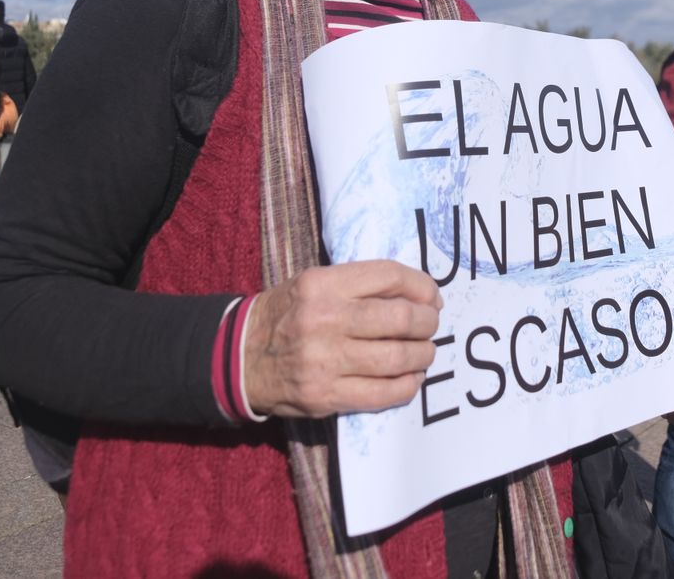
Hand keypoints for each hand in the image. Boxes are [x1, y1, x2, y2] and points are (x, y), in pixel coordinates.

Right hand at [244, 260, 441, 418]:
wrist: (241, 357)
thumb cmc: (287, 314)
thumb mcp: (314, 284)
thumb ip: (359, 285)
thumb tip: (418, 295)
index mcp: (322, 285)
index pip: (390, 276)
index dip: (422, 286)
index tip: (432, 296)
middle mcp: (325, 320)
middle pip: (401, 318)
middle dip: (428, 322)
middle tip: (430, 325)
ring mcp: (325, 361)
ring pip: (398, 358)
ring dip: (423, 355)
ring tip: (425, 352)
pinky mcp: (326, 396)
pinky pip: (383, 393)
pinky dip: (407, 385)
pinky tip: (410, 378)